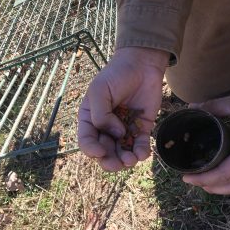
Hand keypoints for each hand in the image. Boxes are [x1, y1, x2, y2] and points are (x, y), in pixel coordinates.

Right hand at [78, 47, 168, 171]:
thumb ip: (101, 114)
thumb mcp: (100, 90)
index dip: (91, 150)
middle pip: (104, 152)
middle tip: (118, 164)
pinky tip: (142, 154)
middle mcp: (105, 128)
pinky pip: (140, 146)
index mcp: (90, 119)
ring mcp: (124, 129)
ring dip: (126, 160)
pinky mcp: (141, 129)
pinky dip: (141, 153)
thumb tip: (116, 133)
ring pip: (122, 152)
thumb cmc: (116, 75)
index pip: (86, 141)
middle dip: (110, 161)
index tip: (100, 152)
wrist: (142, 65)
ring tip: (131, 160)